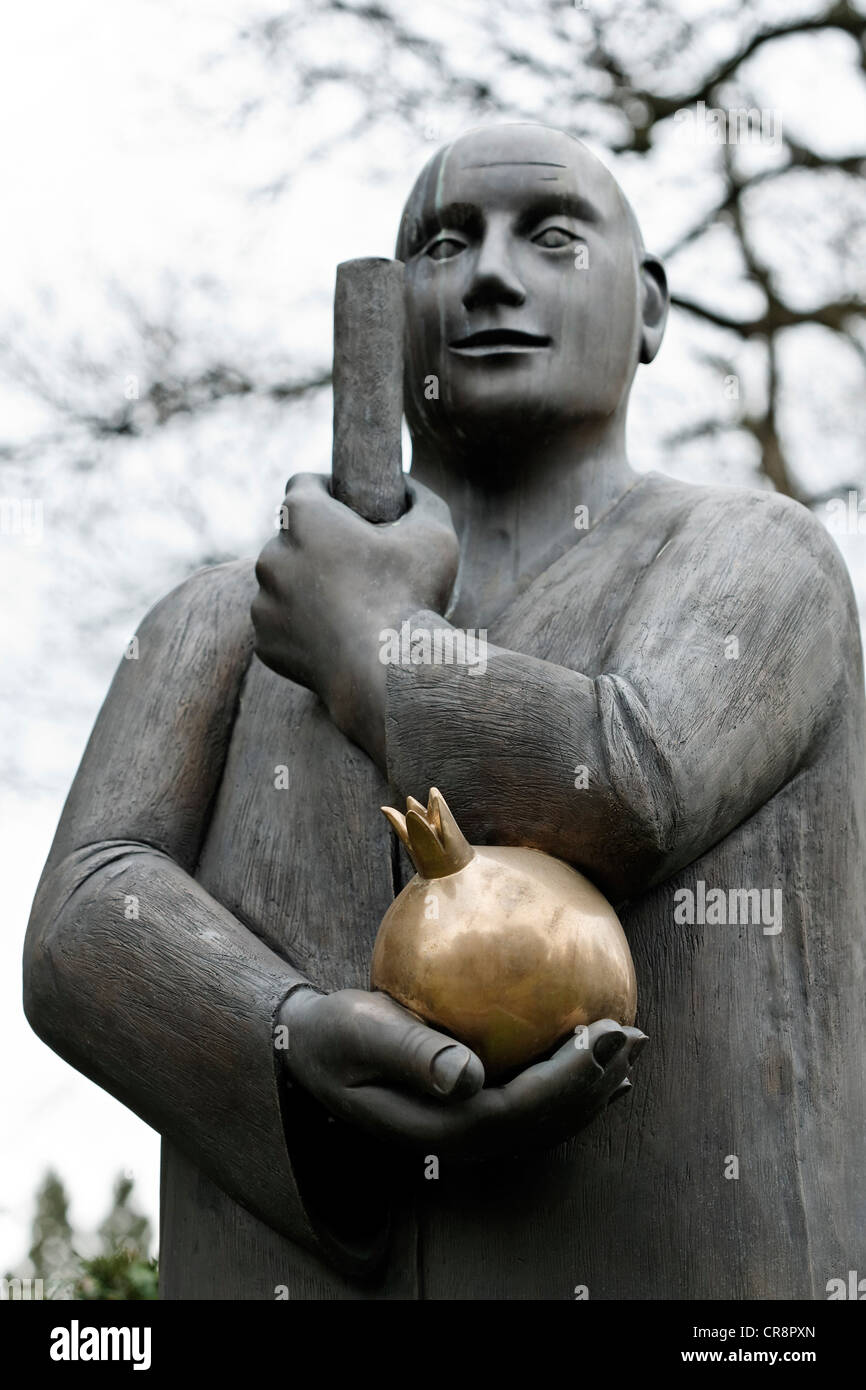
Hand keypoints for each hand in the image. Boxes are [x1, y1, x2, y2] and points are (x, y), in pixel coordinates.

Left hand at [251, 473, 458, 767]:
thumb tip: (408, 488)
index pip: (304, 484)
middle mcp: (272, 554)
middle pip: (291, 537)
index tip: (347, 505)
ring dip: (307, 587)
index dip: (328, 490)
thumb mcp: (435, 533)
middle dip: (318, 545)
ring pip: (283, 583)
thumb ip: (420, 497)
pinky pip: (282, 625)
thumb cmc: (412, 598)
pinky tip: (336, 637)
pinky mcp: (265, 642)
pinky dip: (302, 628)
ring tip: (348, 607)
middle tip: (356, 565)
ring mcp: (264, 602)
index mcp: (305, 518)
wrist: (389, 675)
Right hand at [279, 986, 647, 1162]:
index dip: (571, 1076)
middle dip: (594, 1081)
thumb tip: (470, 1077)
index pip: (521, 1109)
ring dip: (591, 1087)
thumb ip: (413, 1055)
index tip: (605, 1031)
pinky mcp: (469, 1115)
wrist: (312, 1054)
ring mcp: (467, 1136)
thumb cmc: (335, 1034)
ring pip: (545, 1121)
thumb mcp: (362, 1034)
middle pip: (544, 1121)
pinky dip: (569, 1087)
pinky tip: (594, 1064)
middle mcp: (461, 1143)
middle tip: (632, 1033)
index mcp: (439, 1129)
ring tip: (628, 1047)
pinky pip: (531, 1107)